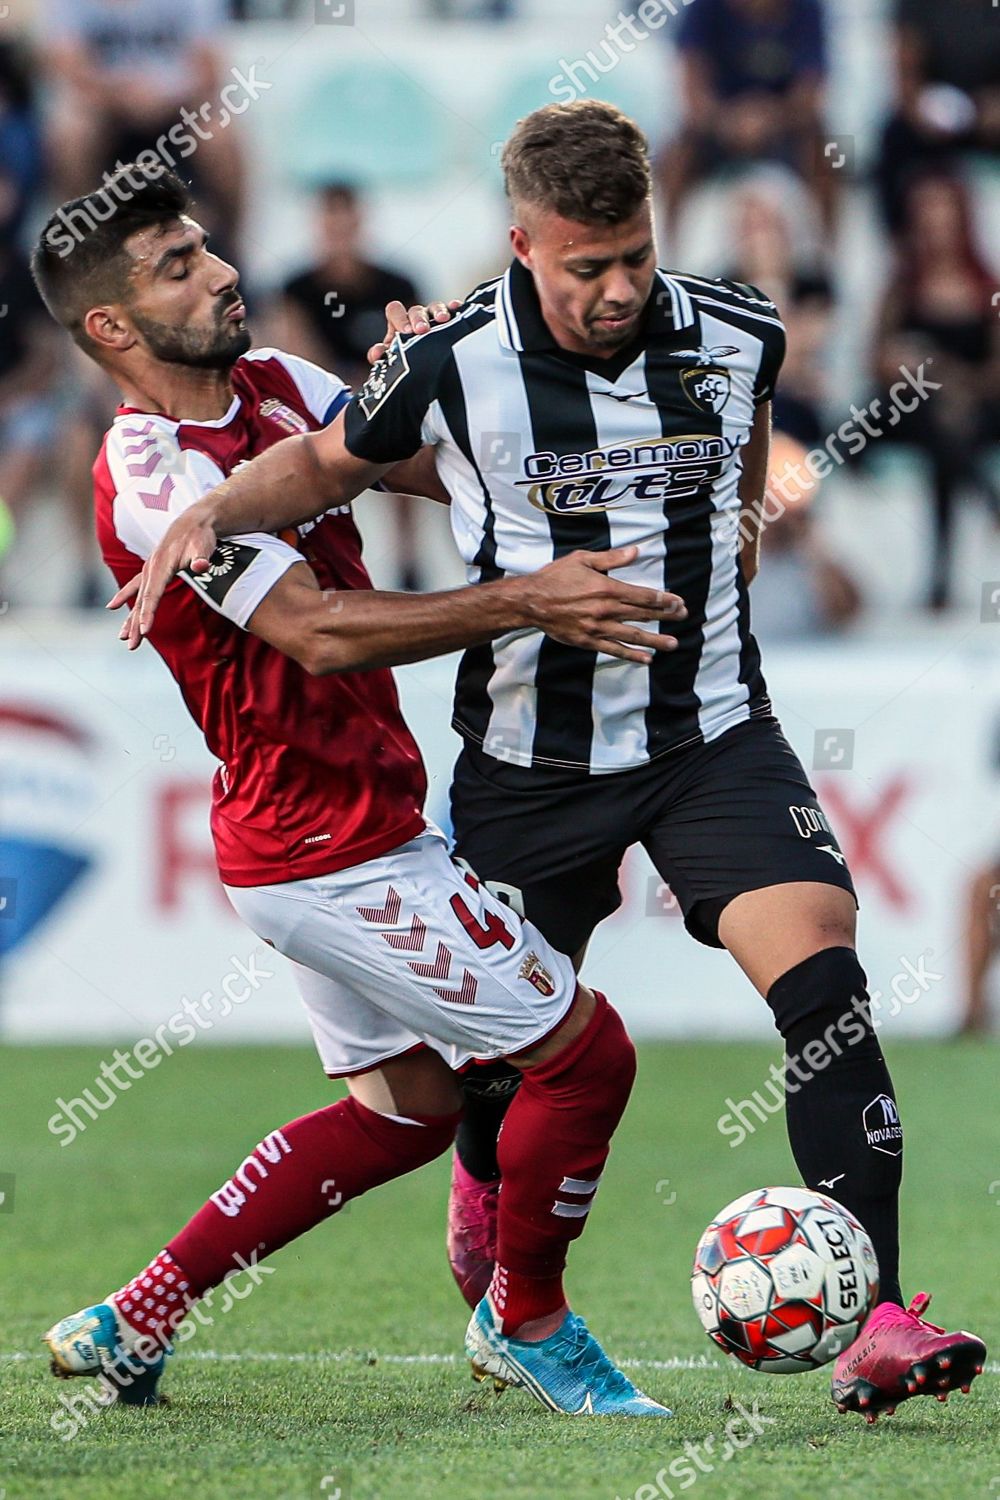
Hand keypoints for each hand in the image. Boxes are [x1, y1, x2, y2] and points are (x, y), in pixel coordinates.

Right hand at [106, 501, 217, 647]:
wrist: (194, 522)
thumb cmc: (200, 537)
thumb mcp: (204, 547)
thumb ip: (202, 559)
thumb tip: (200, 566)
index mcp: (161, 566)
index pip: (152, 594)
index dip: (148, 613)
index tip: (145, 631)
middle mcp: (150, 569)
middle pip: (141, 601)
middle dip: (135, 624)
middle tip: (131, 645)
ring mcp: (149, 570)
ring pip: (137, 598)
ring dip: (130, 618)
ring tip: (124, 638)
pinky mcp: (152, 570)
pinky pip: (135, 587)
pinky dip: (124, 597)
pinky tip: (112, 607)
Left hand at [366, 299, 461, 364]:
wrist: (425, 375)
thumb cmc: (407, 364)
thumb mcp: (393, 361)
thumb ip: (382, 357)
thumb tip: (376, 353)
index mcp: (399, 325)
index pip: (395, 310)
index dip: (400, 319)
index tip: (406, 332)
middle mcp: (416, 318)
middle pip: (415, 310)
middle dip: (418, 319)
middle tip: (421, 330)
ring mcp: (433, 319)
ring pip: (434, 309)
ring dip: (437, 312)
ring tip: (443, 319)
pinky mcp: (450, 322)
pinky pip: (452, 312)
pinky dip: (454, 308)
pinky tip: (457, 307)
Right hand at [520, 546, 686, 663]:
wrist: (531, 602)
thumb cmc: (555, 577)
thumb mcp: (583, 559)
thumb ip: (611, 558)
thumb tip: (636, 551)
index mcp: (607, 588)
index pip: (643, 595)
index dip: (664, 600)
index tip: (678, 602)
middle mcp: (606, 610)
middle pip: (643, 614)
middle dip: (666, 616)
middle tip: (684, 617)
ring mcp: (598, 628)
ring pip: (633, 635)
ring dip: (655, 640)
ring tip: (673, 644)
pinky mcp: (588, 641)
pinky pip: (614, 650)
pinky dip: (632, 655)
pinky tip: (647, 659)